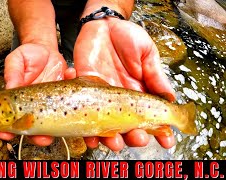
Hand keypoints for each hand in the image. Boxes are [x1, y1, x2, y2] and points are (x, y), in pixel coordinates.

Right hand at [0, 43, 75, 145]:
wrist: (47, 50)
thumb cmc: (28, 56)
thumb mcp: (17, 60)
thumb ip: (13, 74)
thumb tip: (11, 87)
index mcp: (18, 99)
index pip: (9, 118)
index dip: (6, 129)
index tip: (6, 134)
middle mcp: (33, 106)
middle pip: (31, 127)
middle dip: (35, 136)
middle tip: (39, 138)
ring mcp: (49, 104)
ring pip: (51, 123)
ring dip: (55, 129)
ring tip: (57, 128)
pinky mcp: (63, 99)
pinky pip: (69, 107)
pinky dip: (73, 104)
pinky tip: (68, 84)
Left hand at [73, 18, 176, 151]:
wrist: (104, 24)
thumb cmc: (127, 36)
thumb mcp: (147, 54)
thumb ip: (156, 76)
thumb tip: (170, 99)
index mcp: (139, 91)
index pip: (150, 116)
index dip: (160, 130)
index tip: (167, 141)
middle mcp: (121, 97)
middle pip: (128, 126)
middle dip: (135, 137)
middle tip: (139, 138)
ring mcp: (103, 95)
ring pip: (106, 125)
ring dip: (110, 138)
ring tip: (115, 142)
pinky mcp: (86, 88)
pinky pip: (84, 110)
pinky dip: (86, 126)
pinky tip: (90, 135)